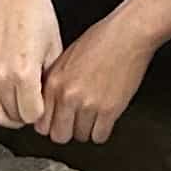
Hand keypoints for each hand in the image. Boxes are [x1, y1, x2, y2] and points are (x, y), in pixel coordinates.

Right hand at [0, 0, 62, 131]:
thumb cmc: (38, 15)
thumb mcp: (54, 49)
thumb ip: (48, 81)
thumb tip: (47, 103)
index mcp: (24, 72)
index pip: (32, 116)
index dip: (41, 112)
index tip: (44, 103)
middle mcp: (0, 75)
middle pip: (11, 118)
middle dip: (25, 116)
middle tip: (33, 105)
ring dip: (7, 115)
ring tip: (17, 103)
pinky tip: (0, 97)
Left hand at [40, 7, 160, 144]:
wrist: (129, 33)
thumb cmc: (102, 38)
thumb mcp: (67, 57)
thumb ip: (55, 82)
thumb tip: (50, 102)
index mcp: (54, 81)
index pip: (41, 122)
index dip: (51, 124)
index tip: (58, 122)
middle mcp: (68, 95)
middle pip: (58, 135)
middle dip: (67, 130)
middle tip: (75, 122)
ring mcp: (88, 104)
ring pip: (80, 137)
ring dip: (86, 129)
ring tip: (93, 115)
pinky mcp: (109, 109)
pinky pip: (100, 136)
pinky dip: (102, 130)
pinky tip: (105, 117)